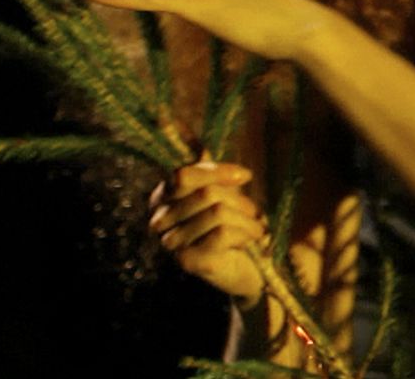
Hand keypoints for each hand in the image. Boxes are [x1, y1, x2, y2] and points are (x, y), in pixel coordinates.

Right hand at [149, 158, 266, 305]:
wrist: (242, 270)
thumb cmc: (230, 226)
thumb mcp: (222, 194)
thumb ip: (211, 172)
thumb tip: (200, 144)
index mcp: (162, 199)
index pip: (183, 175)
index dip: (217, 172)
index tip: (245, 177)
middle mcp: (159, 221)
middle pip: (206, 193)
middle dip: (239, 200)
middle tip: (254, 212)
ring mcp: (171, 243)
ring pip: (217, 212)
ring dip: (246, 218)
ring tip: (255, 227)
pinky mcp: (189, 261)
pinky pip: (222, 233)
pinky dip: (244, 232)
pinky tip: (249, 239)